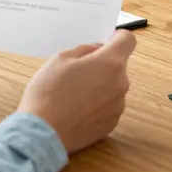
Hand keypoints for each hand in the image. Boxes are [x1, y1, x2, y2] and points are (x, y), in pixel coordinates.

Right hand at [19, 30, 136, 153]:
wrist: (42, 134)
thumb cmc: (48, 93)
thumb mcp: (61, 59)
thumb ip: (85, 49)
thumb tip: (97, 50)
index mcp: (110, 63)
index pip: (128, 40)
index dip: (117, 38)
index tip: (107, 41)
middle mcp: (120, 84)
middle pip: (119, 66)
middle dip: (103, 65)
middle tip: (78, 71)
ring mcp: (118, 106)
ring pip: (114, 87)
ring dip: (101, 85)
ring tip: (75, 94)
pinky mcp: (112, 124)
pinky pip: (109, 106)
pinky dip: (98, 104)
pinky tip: (77, 110)